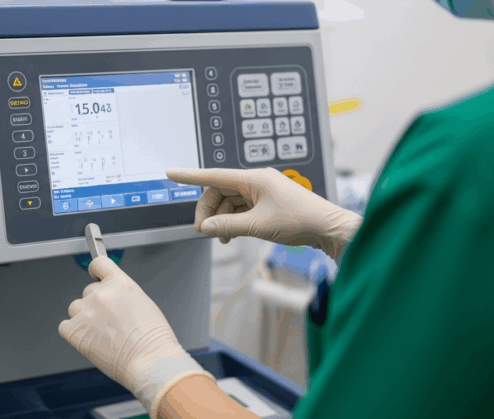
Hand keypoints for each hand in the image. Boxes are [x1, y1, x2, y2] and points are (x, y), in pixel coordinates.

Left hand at [59, 256, 214, 417]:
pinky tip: (89, 341)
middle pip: (88, 291)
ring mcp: (86, 311)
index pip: (98, 264)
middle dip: (95, 305)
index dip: (95, 272)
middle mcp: (101, 293)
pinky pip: (65, 326)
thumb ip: (123, 294)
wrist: (150, 360)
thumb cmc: (153, 339)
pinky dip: (73, 333)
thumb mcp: (143, 303)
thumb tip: (113, 298)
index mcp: (120, 283)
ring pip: (75, 308)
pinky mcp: (75, 330)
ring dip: (84, 318)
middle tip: (109, 322)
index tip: (95, 277)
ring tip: (102, 334)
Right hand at [167, 167, 361, 260]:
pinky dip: (232, 221)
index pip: (214, 175)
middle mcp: (256, 181)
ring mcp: (261, 192)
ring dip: (221, 219)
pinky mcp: (266, 203)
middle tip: (204, 231)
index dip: (190, 176)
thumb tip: (206, 227)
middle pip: (219, 192)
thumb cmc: (300, 220)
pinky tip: (231, 235)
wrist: (328, 228)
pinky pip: (240, 209)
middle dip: (209, 211)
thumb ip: (228, 225)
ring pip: (229, 203)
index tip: (172, 174)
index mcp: (254, 178)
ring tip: (222, 237)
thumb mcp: (258, 225)